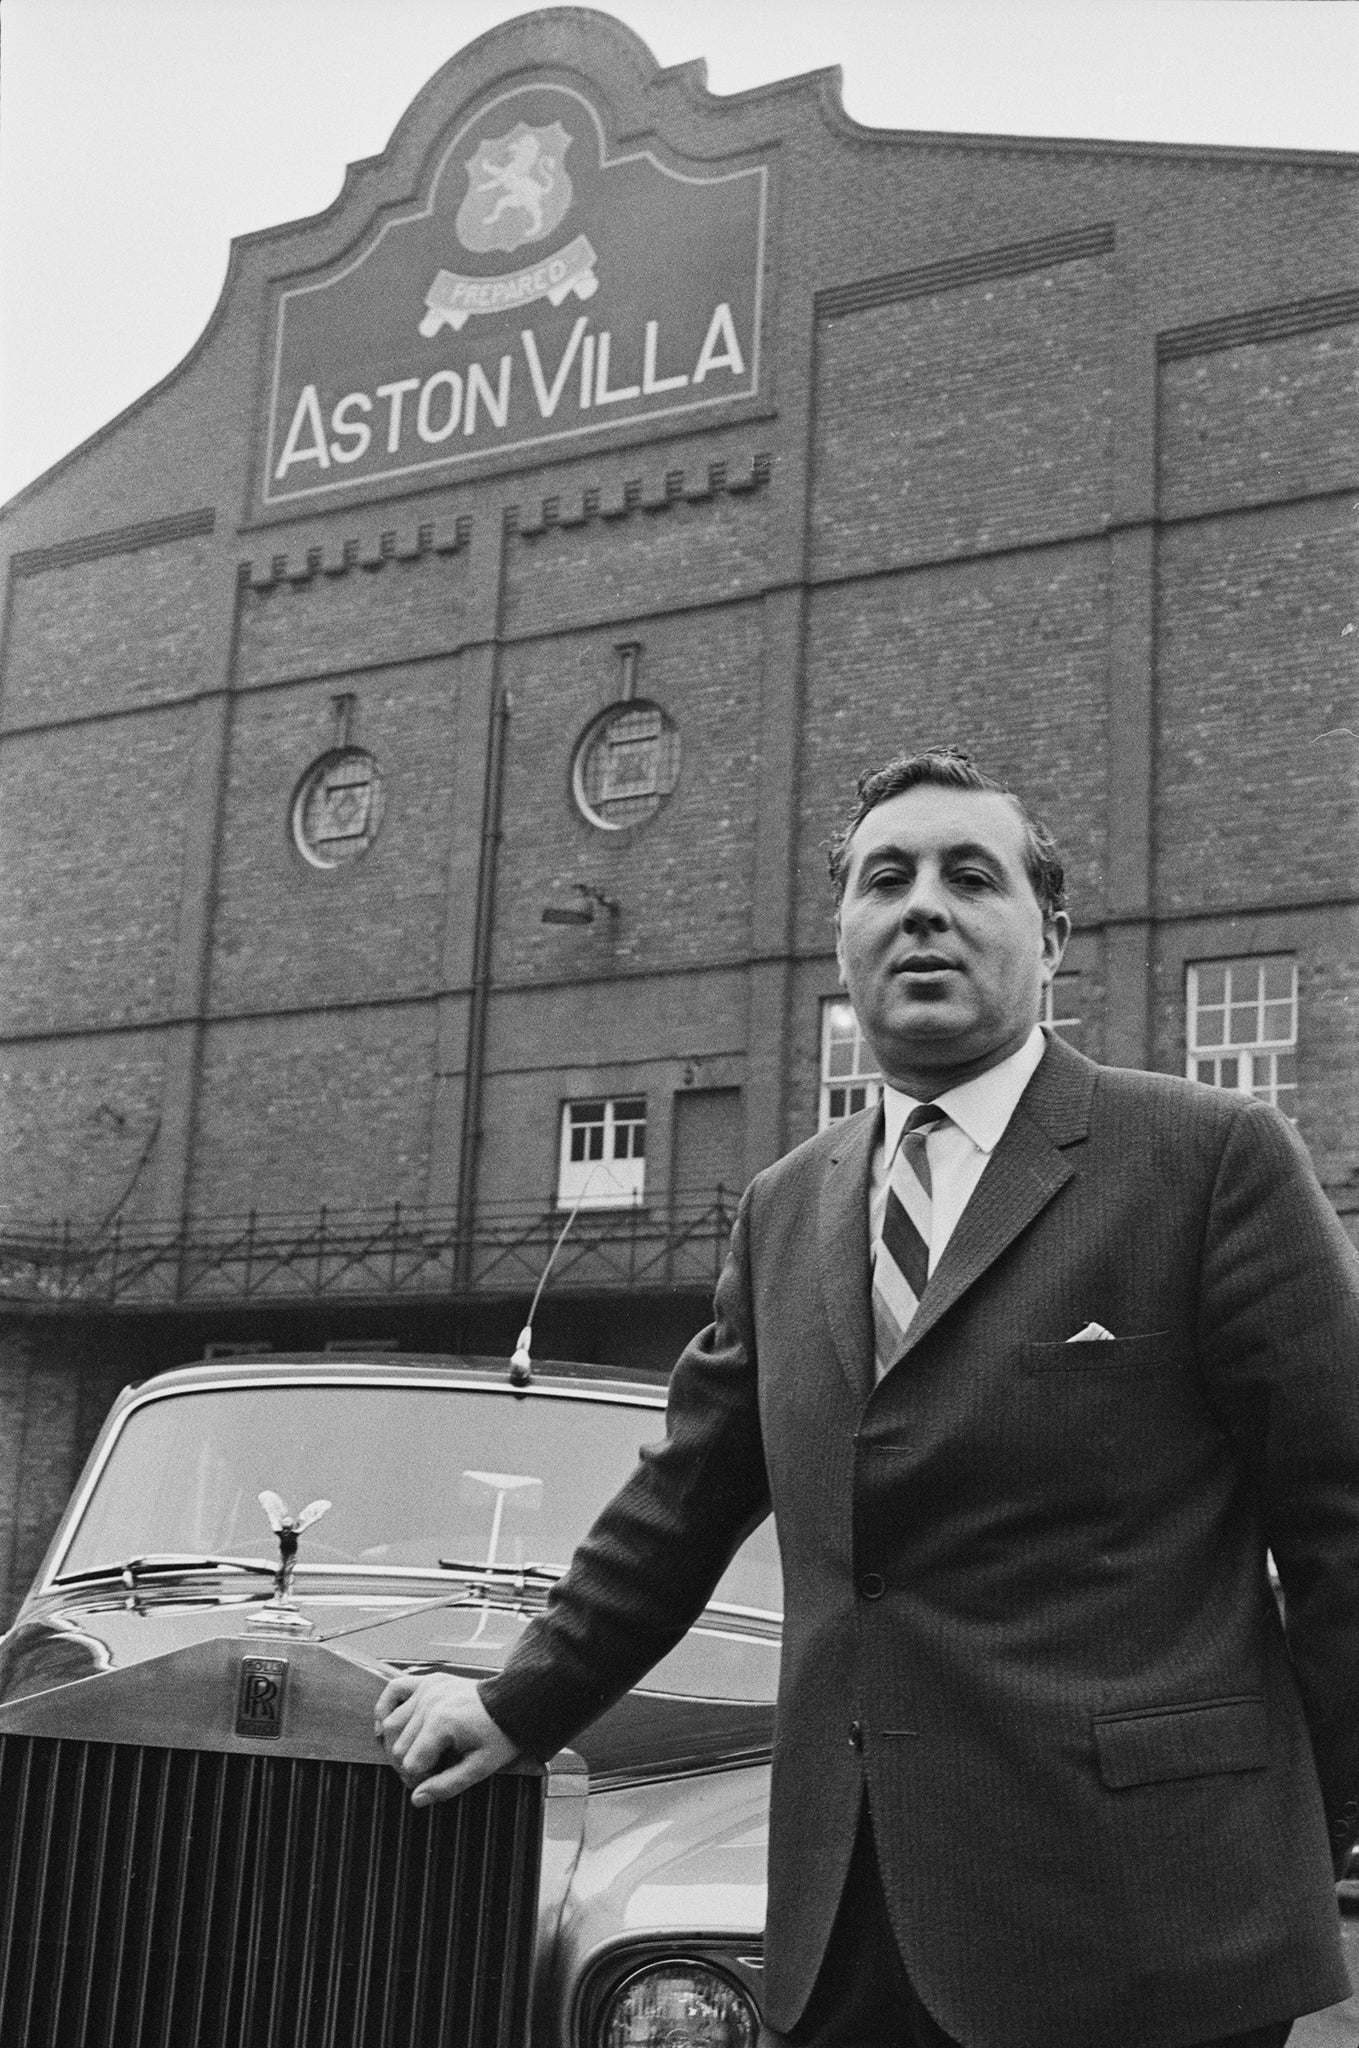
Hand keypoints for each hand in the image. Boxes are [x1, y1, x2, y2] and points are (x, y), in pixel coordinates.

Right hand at [374, 1671, 519, 1805]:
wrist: (514, 1703)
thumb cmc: (499, 1735)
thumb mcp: (479, 1768)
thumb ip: (446, 1786)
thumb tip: (416, 1799)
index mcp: (442, 1723)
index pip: (410, 1764)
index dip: (421, 1780)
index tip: (437, 1780)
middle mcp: (429, 1703)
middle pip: (398, 1748)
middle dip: (410, 1766)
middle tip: (431, 1771)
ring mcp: (427, 1689)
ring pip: (392, 1726)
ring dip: (400, 1745)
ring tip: (422, 1752)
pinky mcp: (428, 1681)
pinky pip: (394, 1690)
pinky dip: (385, 1708)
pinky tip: (386, 1726)